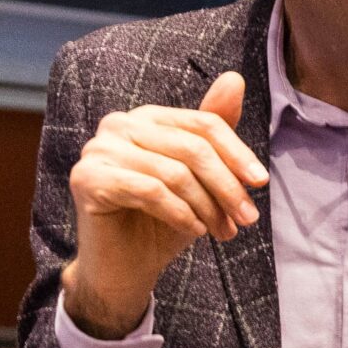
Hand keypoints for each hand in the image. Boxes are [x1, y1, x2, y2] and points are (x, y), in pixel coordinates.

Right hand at [63, 71, 269, 336]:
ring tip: (223, 231)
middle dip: (227, 186)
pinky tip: (195, 231)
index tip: (261, 183)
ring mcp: (98, 150)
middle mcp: (118, 125)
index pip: (203, 124)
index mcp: (147, 118)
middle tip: (248, 218)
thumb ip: (213, 131)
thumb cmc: (164, 221)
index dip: (237, 153)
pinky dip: (180, 213)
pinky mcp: (87, 178)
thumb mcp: (199, 177)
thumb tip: (234, 78)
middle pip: (192, 147)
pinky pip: (150, 190)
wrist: (127, 268)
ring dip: (207, 207)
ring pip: (174, 172)